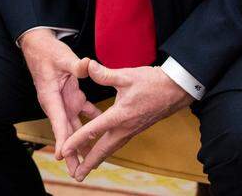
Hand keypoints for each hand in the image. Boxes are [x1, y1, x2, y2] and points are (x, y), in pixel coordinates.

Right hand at [19, 29, 101, 174]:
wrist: (40, 44)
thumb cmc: (47, 51)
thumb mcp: (61, 57)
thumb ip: (76, 65)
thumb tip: (87, 65)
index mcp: (50, 95)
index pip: (57, 121)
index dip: (62, 139)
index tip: (64, 156)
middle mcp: (56, 102)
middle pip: (64, 131)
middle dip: (71, 151)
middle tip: (78, 170)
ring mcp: (64, 100)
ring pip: (74, 126)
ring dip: (81, 141)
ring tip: (90, 160)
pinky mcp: (71, 95)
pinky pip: (84, 111)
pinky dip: (93, 120)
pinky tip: (103, 129)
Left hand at [59, 61, 193, 181]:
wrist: (177, 89)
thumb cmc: (152, 82)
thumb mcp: (127, 75)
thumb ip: (104, 74)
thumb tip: (87, 66)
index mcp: (120, 115)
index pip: (93, 130)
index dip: (76, 140)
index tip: (65, 150)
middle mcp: (125, 127)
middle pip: (103, 149)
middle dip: (89, 163)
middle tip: (76, 175)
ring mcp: (132, 130)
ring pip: (111, 148)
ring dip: (98, 159)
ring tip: (86, 169)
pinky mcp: (135, 128)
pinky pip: (118, 143)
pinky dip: (107, 149)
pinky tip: (102, 150)